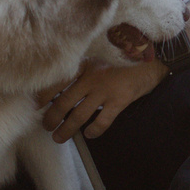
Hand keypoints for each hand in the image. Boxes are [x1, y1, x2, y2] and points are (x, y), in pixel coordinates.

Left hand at [39, 59, 166, 142]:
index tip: (35, 105)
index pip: (56, 81)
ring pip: (79, 115)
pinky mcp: (119, 100)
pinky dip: (94, 130)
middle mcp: (91, 76)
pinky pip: (102, 121)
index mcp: (84, 62)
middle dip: (51, 117)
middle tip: (46, 126)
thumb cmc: (125, 52)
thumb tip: (63, 79)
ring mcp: (105, 89)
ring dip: (66, 129)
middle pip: (63, 102)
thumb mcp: (100, 51)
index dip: (43, 95)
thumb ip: (84, 63)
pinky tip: (89, 134)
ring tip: (59, 137)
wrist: (153, 53)